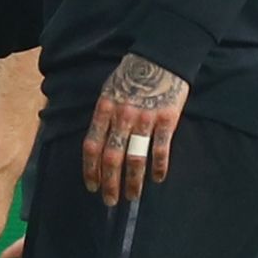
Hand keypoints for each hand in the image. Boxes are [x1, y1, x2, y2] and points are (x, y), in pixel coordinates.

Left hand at [82, 53, 187, 205]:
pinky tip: (158, 178)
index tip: (91, 186)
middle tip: (110, 200)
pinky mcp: (166, 120)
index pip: (92, 145)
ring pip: (135, 158)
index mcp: (104, 109)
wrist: (161, 57)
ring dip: (133, 181)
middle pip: (112, 157)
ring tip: (132, 196)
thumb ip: (103, 116)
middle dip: (109, 183)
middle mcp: (122, 116)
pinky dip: (159, 167)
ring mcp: (145, 119)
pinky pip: (160, 149)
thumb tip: (97, 143)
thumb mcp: (109, 91)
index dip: (90, 169)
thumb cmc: (132, 75)